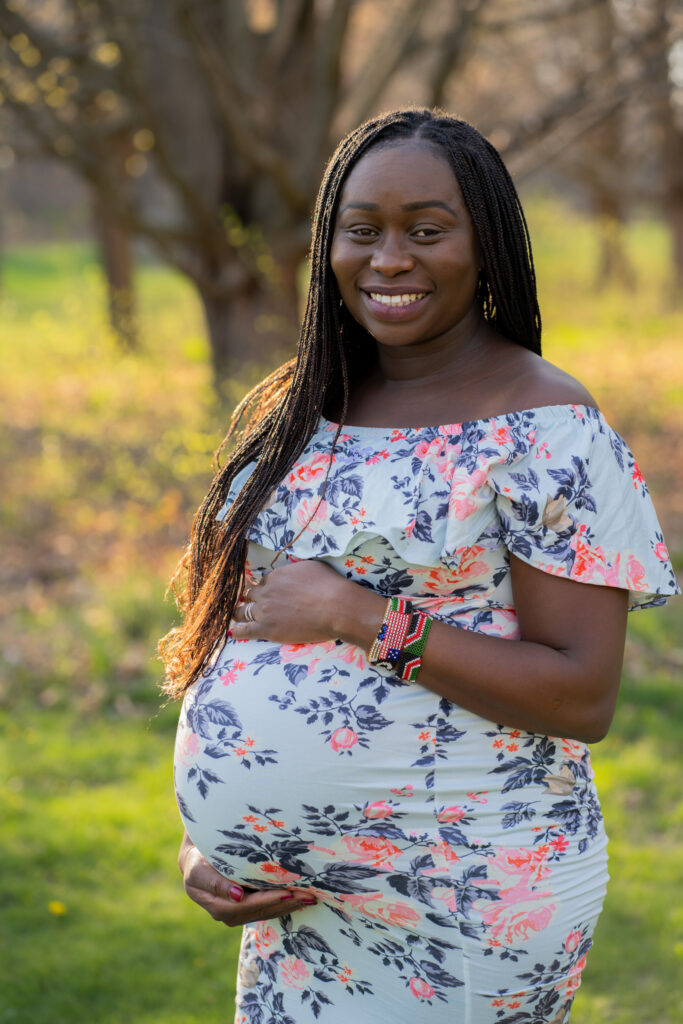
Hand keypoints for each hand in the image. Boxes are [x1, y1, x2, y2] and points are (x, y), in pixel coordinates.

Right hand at [178, 831, 315, 925]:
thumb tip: (238, 896)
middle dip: (284, 903)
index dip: (266, 900)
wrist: (196, 861)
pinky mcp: (245, 909)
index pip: (244, 905)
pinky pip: (266, 909)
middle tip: (306, 895)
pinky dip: (284, 904)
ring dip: (288, 905)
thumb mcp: (200, 868)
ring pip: (265, 912)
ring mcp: (236, 913)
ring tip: (310, 898)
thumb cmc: (198, 858)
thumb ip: (215, 882)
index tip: (286, 893)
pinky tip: (300, 899)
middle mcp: (225, 914)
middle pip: (259, 911)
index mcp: (214, 904)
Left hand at [231, 559, 351, 643]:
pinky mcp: (267, 629)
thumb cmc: (328, 585)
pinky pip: (246, 630)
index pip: (264, 582)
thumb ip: (295, 571)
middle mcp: (266, 592)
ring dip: (240, 613)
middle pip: (251, 595)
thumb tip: (293, 574)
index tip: (268, 594)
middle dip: (251, 599)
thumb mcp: (310, 567)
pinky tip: (233, 633)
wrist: (335, 606)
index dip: (265, 588)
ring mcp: (265, 611)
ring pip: (244, 611)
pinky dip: (238, 631)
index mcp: (275, 577)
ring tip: (236, 616)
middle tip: (249, 604)